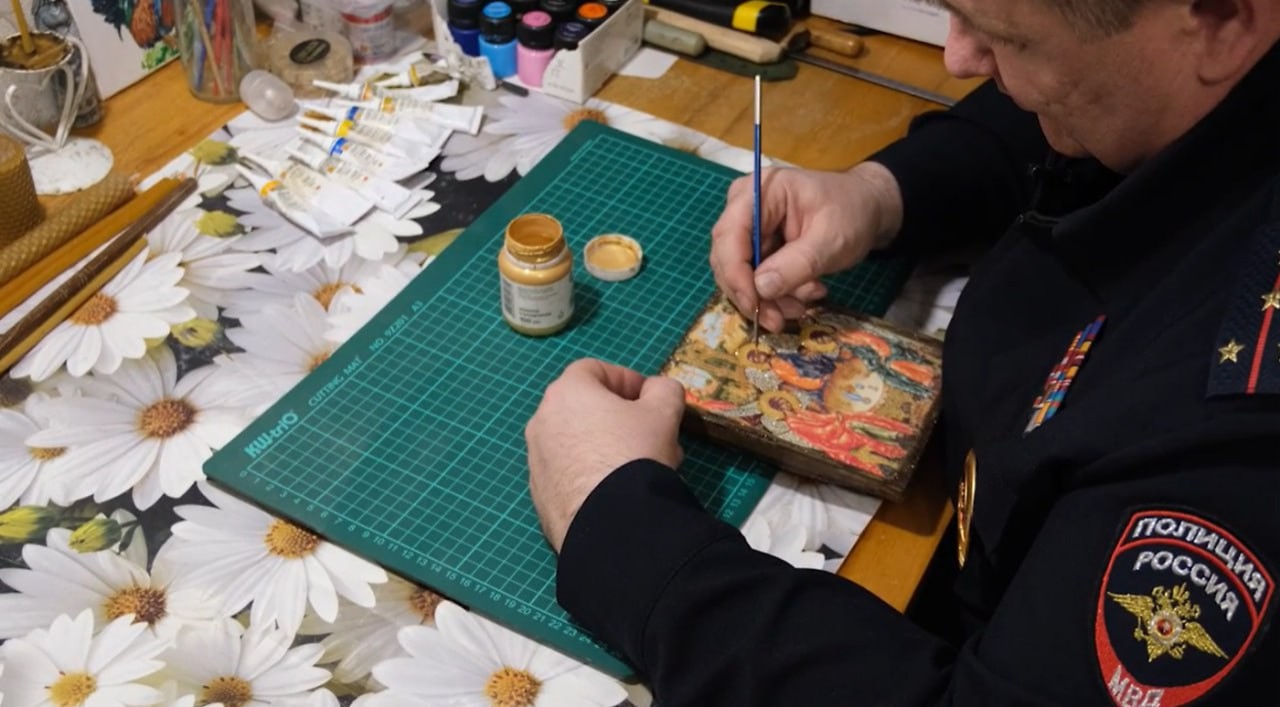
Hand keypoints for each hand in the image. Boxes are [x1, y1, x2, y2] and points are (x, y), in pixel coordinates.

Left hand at [526, 359, 684, 552]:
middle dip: (622, 419)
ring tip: (641, 470)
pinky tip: (618, 493)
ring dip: (608, 448)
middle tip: (652, 437)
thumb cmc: (635, 454)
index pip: (595, 370)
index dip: (627, 379)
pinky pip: (570, 474)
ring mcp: (536, 461)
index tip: (650, 399)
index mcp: (566, 393)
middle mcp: (542, 421)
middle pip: (586, 409)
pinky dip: (591, 475)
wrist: (611, 525)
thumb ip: (665, 390)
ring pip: (578, 443)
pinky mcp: (540, 495)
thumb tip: (658, 390)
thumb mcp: (664, 413)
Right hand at [709, 162, 903, 331]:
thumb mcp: (831, 238)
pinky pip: (756, 280)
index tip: (754, 304)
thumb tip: (761, 289)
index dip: (736, 274)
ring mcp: (749, 229)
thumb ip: (796, 263)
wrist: (868, 209)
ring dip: (770, 299)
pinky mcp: (758, 248)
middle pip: (728, 259)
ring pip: (741, 276)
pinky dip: (778, 294)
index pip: (729, 235)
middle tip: (779, 320)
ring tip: (806, 302)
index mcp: (758, 191)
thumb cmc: (852, 211)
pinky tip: (807, 291)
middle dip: (753, 294)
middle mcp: (744, 208)